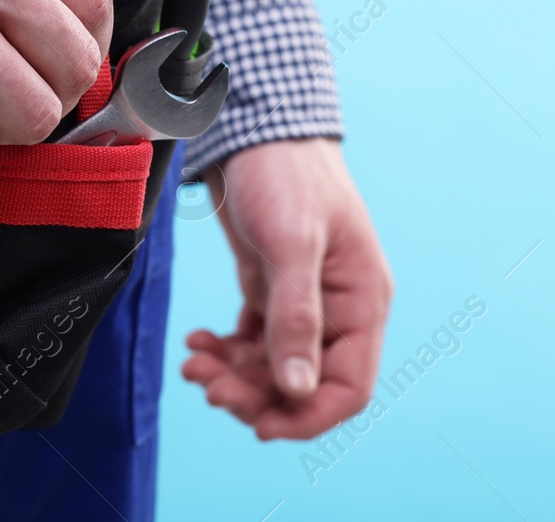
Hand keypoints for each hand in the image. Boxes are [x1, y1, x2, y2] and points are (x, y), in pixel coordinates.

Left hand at [181, 137, 391, 439]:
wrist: (256, 127)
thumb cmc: (284, 175)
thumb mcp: (291, 244)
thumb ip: (296, 317)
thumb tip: (296, 390)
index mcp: (361, 302)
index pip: (348, 387)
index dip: (306, 417)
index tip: (257, 425)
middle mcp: (338, 309)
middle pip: (304, 385)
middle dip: (255, 395)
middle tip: (205, 386)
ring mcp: (304, 301)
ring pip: (273, 368)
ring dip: (234, 376)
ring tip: (193, 363)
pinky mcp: (272, 289)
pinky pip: (253, 343)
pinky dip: (226, 351)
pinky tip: (197, 342)